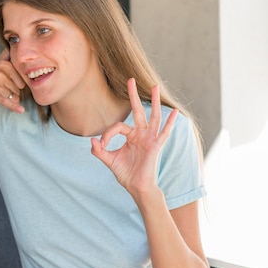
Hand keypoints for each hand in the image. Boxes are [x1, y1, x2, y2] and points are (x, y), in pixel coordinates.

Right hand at [0, 48, 25, 112]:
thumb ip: (4, 57)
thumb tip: (11, 46)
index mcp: (4, 65)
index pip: (21, 79)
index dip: (16, 84)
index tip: (8, 85)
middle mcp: (1, 73)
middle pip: (18, 88)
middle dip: (12, 92)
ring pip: (13, 96)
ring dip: (8, 99)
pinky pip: (8, 102)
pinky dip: (15, 107)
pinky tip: (21, 110)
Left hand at [91, 78, 177, 194]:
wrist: (137, 187)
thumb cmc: (125, 174)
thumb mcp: (109, 160)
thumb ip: (100, 151)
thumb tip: (93, 141)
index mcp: (131, 136)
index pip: (118, 126)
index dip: (108, 134)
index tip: (101, 145)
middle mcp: (141, 134)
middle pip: (138, 111)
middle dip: (133, 95)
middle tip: (130, 79)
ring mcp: (150, 138)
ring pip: (154, 116)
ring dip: (154, 102)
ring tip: (155, 86)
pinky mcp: (156, 146)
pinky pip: (165, 132)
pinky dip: (170, 122)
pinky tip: (174, 112)